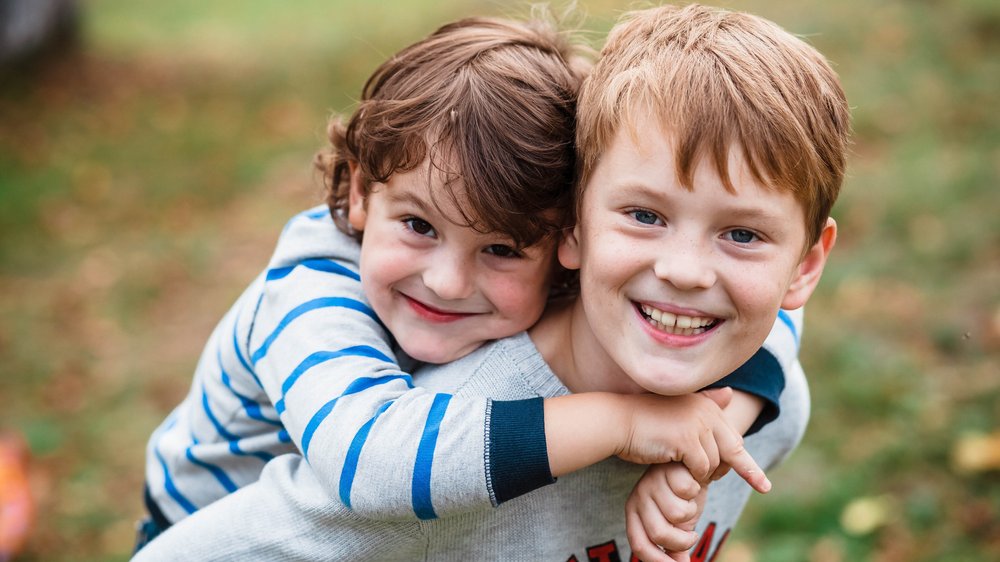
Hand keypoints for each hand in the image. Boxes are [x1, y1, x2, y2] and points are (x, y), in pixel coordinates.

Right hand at [615, 389, 770, 493]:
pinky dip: (692, 476)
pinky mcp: (687, 440)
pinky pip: (701, 468)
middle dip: (737, 470)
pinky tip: (677, 472)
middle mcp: (706, 410)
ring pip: (715, 462)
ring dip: (702, 473)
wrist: (617, 422)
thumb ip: (704, 404)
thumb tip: (730, 393)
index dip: (743, 463)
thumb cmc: (645, 420)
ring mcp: (698, 424)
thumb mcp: (678, 412)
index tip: (763, 485)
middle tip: (740, 484)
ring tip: (682, 471)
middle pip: (732, 449)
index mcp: (707, 403)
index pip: (734, 437)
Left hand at [625, 462, 705, 561]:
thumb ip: (675, 546)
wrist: (691, 467)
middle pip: (659, 534)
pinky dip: (696, 491)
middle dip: (683, 541)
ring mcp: (651, 483)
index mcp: (635, 515)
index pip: (639, 545)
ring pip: (677, 514)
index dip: (658, 561)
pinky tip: (694, 483)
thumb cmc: (681, 499)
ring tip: (690, 501)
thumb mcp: (677, 525)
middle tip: (693, 536)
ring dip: (692, 512)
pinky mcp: (667, 469)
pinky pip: (687, 491)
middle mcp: (638, 499)